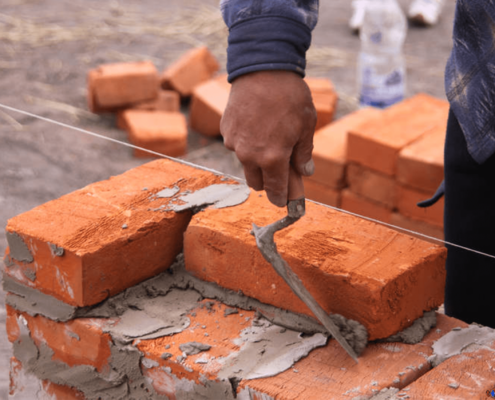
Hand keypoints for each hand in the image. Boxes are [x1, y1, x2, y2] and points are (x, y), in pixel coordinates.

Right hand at [220, 71, 316, 206]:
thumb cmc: (289, 97)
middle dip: (268, 180)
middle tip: (281, 167)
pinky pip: (237, 145)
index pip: (275, 191)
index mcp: (273, 158)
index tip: (285, 202)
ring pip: (246, 163)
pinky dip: (247, 142)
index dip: (281, 199)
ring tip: (269, 136)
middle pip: (257, 183)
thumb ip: (303, 154)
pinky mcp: (226, 131)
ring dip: (257, 160)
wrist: (262, 68)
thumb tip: (304, 172)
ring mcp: (235, 143)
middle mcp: (250, 155)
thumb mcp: (306, 126)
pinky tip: (256, 124)